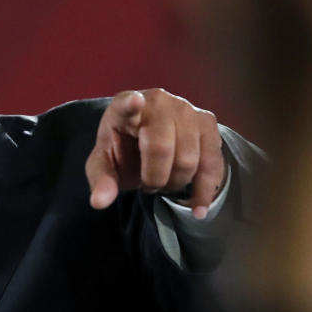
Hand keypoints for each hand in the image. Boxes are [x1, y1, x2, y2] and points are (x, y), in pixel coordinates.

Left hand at [85, 88, 226, 218]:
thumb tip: (99, 202)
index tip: (135, 101)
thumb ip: (100, 180)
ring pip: (189, 160)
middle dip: (154, 178)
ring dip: (175, 183)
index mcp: (124, 105)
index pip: (127, 104)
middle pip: (161, 149)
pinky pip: (212, 164)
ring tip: (164, 182)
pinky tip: (197, 210)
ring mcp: (186, 110)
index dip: (132, 104)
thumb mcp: (105, 162)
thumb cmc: (123, 148)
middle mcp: (158, 101)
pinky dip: (204, 192)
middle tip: (148, 184)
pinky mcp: (208, 122)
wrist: (151, 136)